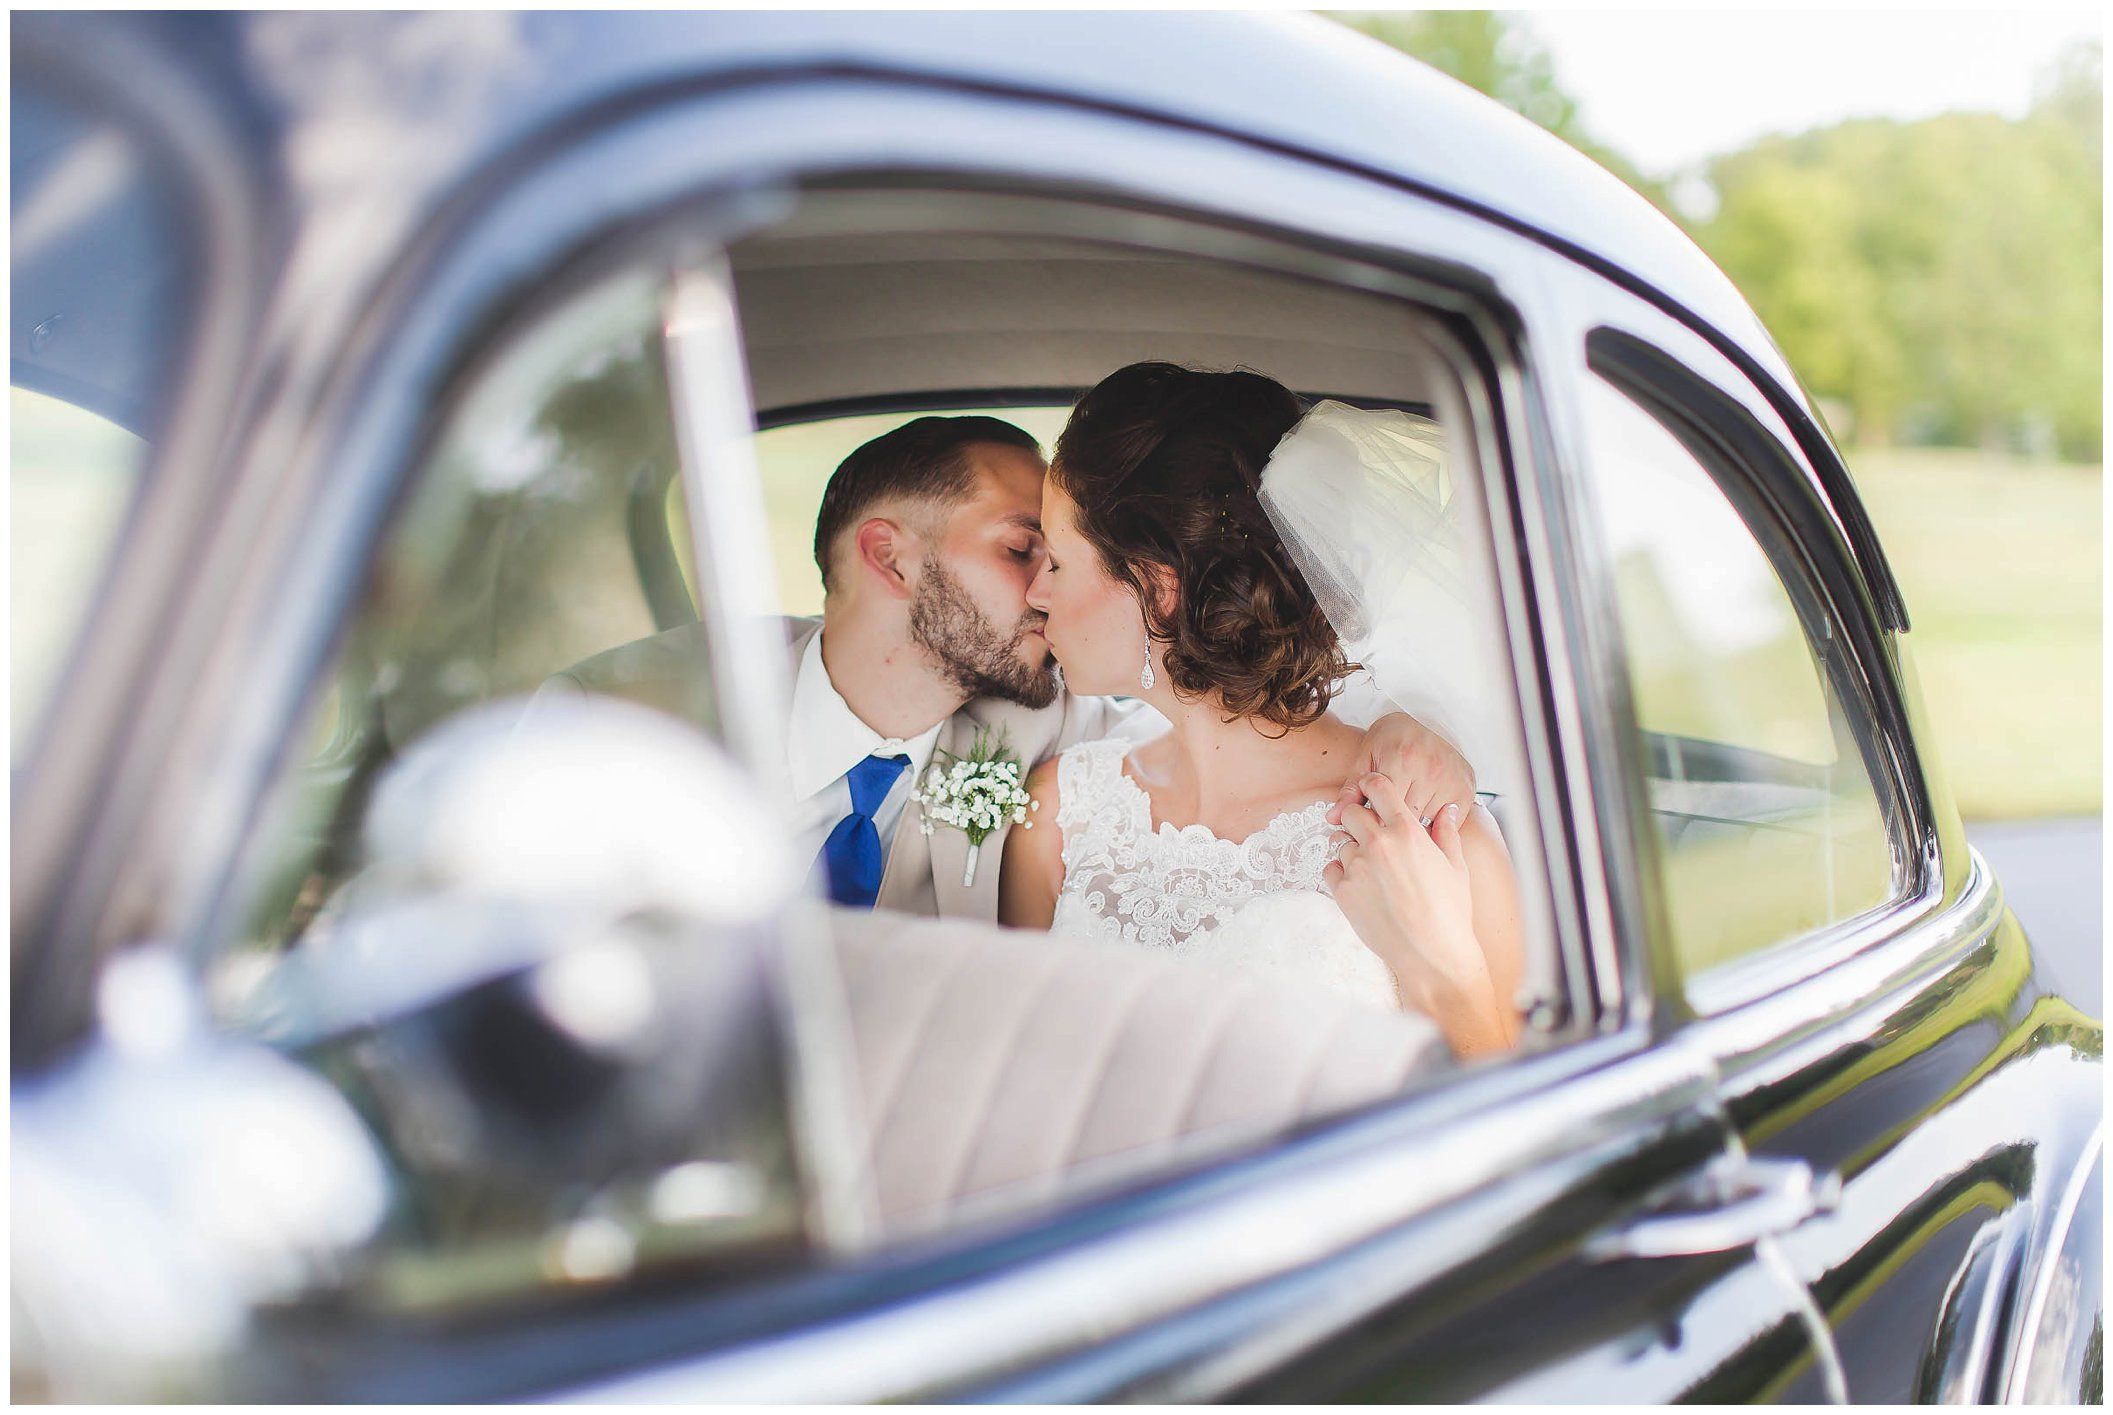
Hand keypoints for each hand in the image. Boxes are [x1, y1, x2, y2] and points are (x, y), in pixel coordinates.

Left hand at [1323, 772, 1509, 1058]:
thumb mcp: (1455, 867)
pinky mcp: (1342, 892)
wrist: (1432, 955)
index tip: (1372, 793)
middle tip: (1370, 833)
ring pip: (1341, 842)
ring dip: (1353, 849)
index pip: (1378, 788)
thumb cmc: (1450, 912)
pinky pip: (1331, 869)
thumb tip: (1447, 809)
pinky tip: (1362, 886)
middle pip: (1350, 812)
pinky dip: (1341, 873)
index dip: (1373, 787)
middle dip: (1358, 818)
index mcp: (1406, 831)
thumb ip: (1445, 832)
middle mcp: (1377, 843)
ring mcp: (1356, 867)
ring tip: (1375, 871)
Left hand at [1335, 712, 1473, 828]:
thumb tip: (1333, 818)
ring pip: (1426, 823)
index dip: (1371, 821)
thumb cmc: (1390, 740)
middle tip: (1383, 829)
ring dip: (1413, 829)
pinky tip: (1424, 817)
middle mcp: (1429, 769)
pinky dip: (1434, 825)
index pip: (1382, 807)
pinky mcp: (1466, 790)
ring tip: (1403, 825)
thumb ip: (1351, 790)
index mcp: (1401, 759)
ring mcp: (1451, 780)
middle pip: (1404, 819)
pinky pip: (1447, 823)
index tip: (1366, 826)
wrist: (1423, 720)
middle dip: (1391, 827)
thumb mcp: (1365, 759)